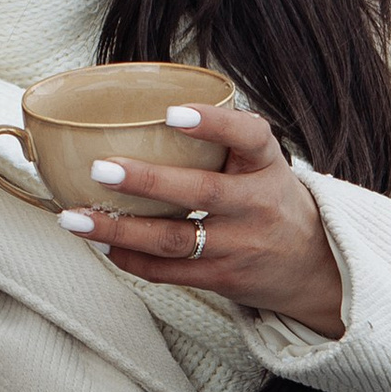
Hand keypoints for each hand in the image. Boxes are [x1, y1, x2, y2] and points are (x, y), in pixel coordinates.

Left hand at [57, 99, 344, 338]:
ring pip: (174, 240)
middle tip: (101, 168)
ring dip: (120, 230)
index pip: (248, 136)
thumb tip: (140, 113)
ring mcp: (241, 245)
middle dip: (148, 181)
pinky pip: (169, 271)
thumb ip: (220, 141)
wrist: (315, 266)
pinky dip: (131, 258)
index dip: (211, 123)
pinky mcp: (224, 278)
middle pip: (202, 192)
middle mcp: (257, 204)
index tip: (170, 113)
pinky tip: (102, 243)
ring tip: (75, 218)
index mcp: (267, 164)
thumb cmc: (269, 199)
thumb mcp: (262, 164)